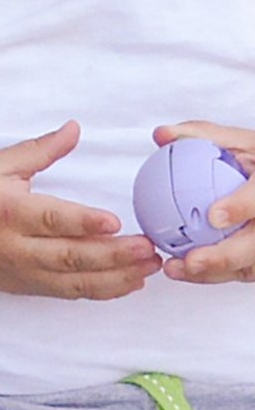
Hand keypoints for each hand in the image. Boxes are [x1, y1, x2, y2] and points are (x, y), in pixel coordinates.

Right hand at [0, 123, 157, 301]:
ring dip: (118, 277)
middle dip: (113, 254)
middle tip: (148, 248)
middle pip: (70, 256)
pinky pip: (73, 293)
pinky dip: (105, 291)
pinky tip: (132, 281)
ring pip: (76, 281)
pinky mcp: (32, 287)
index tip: (115, 220)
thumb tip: (75, 129)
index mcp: (7, 212)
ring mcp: (25, 272)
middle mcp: (16, 247)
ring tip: (151, 265)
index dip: (83, 221)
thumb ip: (39, 150)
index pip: (50, 218)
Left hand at [150, 121, 254, 282]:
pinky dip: (214, 274)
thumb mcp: (242, 143)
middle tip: (191, 260)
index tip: (214, 216)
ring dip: (214, 272)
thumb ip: (203, 136)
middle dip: (225, 257)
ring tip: (178, 269)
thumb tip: (163, 134)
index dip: (242, 207)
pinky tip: (183, 270)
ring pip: (249, 266)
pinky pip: (242, 271)